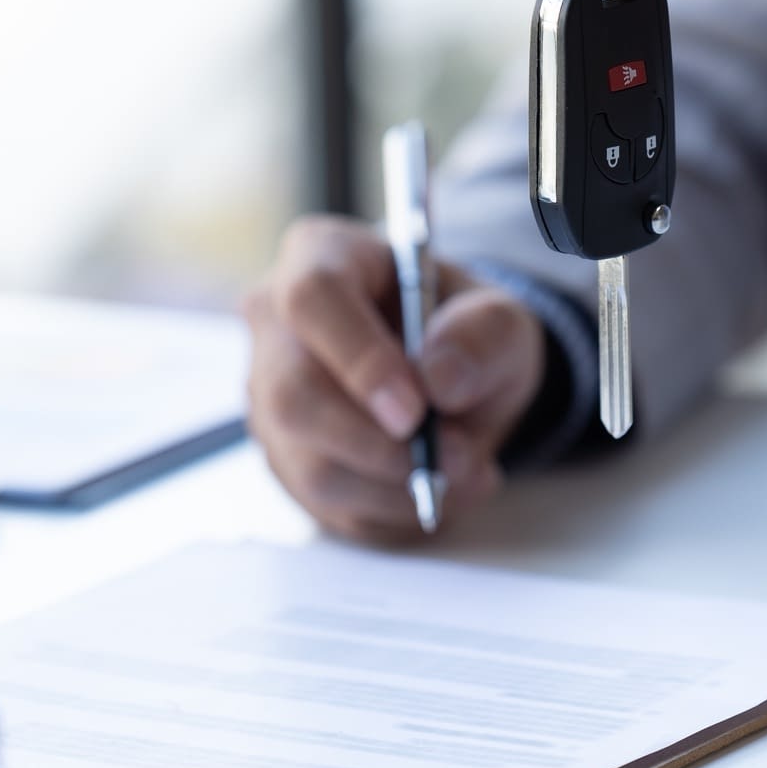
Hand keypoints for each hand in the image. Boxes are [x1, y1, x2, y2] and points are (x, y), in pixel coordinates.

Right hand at [243, 215, 544, 541]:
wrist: (453, 377)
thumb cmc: (462, 331)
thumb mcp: (499, 320)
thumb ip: (481, 337)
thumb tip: (438, 380)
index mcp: (319, 256)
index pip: (312, 299)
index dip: (358, 358)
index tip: (415, 410)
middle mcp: (274, 323)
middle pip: (292, 396)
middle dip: (380, 446)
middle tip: (455, 457)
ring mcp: (268, 395)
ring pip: (310, 464)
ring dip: (397, 487)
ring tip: (466, 473)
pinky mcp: (283, 456)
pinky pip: (325, 505)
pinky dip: (391, 511)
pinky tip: (436, 488)